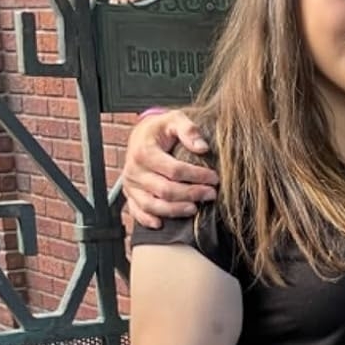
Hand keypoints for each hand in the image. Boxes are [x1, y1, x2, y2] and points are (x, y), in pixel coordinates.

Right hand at [122, 109, 216, 228]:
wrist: (141, 135)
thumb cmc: (161, 129)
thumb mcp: (175, 120)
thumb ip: (189, 130)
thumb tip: (203, 147)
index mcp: (144, 152)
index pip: (174, 170)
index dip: (197, 176)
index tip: (215, 178)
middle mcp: (134, 170)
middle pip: (165, 190)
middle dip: (191, 194)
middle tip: (211, 194)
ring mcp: (131, 185)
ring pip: (152, 205)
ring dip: (175, 210)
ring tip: (195, 209)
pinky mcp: (130, 195)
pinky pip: (137, 211)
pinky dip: (147, 220)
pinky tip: (162, 224)